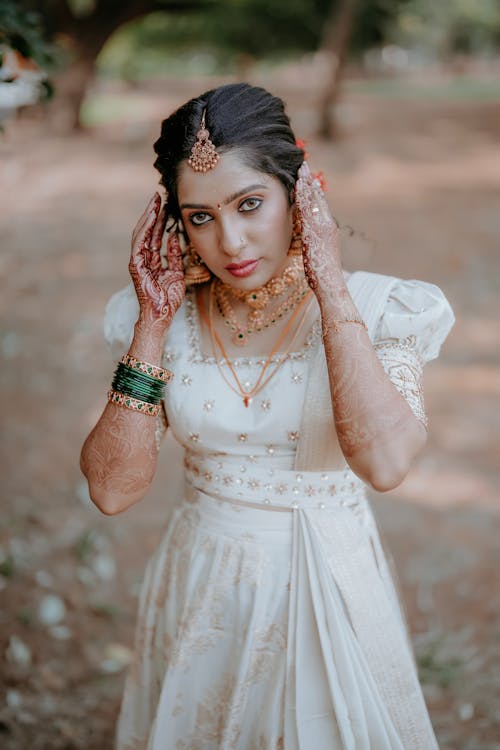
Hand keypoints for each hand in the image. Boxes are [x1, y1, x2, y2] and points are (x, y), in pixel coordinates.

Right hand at [129, 193, 184, 335]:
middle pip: (146, 230)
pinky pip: (140, 242)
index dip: (160, 220)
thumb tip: (175, 236)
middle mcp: (143, 258)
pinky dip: (145, 229)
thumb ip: (175, 254)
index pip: (155, 235)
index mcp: (152, 260)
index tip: (166, 205)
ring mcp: (137, 261)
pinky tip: (152, 217)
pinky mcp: (135, 265)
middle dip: (153, 213)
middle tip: (159, 196)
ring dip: (149, 217)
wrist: (162, 315)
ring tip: (155, 202)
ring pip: (141, 233)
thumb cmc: (169, 299)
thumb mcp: (177, 272)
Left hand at [294, 162, 341, 294]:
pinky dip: (305, 195)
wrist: (330, 283)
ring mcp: (324, 226)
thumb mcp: (317, 252)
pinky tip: (299, 185)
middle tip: (303, 165)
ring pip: (315, 200)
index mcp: (328, 229)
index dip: (312, 191)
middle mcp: (328, 224)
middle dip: (310, 181)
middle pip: (318, 198)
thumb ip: (312, 241)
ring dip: (307, 183)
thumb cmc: (322, 273)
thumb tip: (306, 237)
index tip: (306, 178)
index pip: (319, 205)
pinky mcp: (318, 230)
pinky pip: (310, 208)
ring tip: (300, 169)